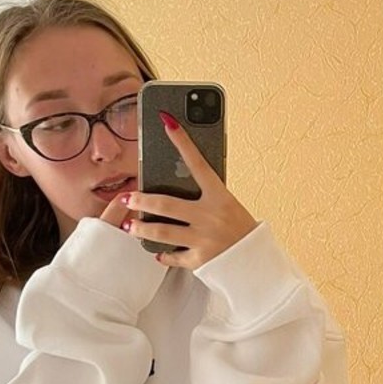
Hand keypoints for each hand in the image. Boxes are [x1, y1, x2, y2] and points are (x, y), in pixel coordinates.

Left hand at [121, 111, 258, 268]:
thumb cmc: (242, 230)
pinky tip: (156, 252)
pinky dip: (163, 254)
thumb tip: (178, 181)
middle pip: (166, 204)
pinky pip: (174, 256)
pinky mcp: (200, 259)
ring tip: (129, 225)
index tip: (167, 122)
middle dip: (141, 199)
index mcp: (220, 197)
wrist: (256, 262)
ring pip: (162, 232)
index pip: (198, 163)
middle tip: (126, 197)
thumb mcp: (228, 206)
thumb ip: (207, 196)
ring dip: (141, 228)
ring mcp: (204, 238)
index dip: (182, 141)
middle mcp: (210, 216)